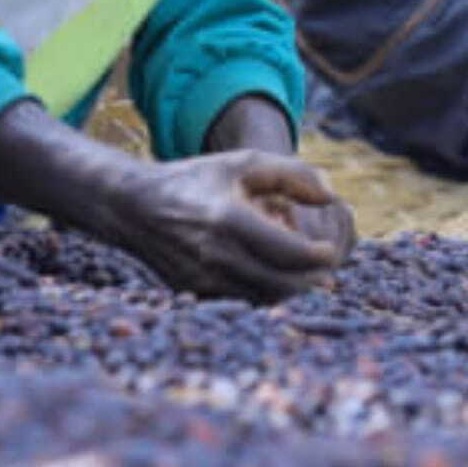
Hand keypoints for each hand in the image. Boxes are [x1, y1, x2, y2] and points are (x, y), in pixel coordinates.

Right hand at [105, 150, 352, 301]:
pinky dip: (264, 294)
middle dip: (310, 278)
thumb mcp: (242, 163)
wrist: (136, 207)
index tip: (329, 249)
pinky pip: (244, 303)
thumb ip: (292, 174)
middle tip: (323, 266)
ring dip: (290, 289)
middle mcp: (215, 254)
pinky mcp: (196, 294)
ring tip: (298, 269)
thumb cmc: (196, 179)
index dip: (318, 255)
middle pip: (283, 283)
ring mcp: (204, 280)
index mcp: (228, 218)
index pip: (290, 252)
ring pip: (266, 298)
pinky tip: (269, 275)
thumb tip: (331, 195)